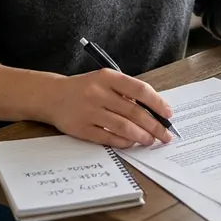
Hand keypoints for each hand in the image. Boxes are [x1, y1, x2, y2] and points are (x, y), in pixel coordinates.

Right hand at [42, 69, 174, 148]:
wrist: (51, 96)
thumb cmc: (84, 88)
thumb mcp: (104, 80)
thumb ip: (125, 91)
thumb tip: (153, 110)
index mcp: (107, 77)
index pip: (139, 90)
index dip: (157, 103)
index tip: (168, 114)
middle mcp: (98, 93)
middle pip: (134, 112)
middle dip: (154, 125)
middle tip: (165, 134)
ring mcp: (89, 112)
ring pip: (124, 127)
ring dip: (142, 136)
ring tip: (151, 140)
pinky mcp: (82, 129)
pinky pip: (109, 138)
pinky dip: (124, 142)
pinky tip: (132, 142)